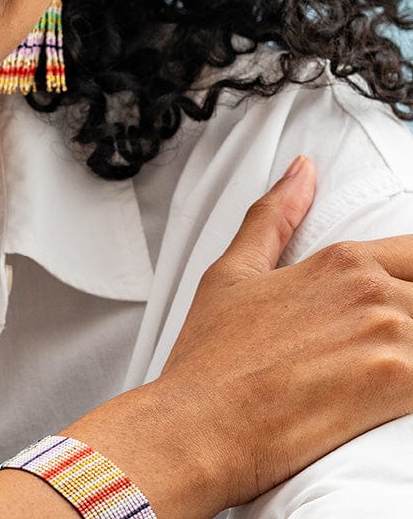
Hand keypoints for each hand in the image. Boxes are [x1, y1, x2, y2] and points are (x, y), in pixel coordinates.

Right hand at [151, 155, 412, 512]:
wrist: (201, 424)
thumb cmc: (212, 356)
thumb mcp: (234, 271)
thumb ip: (274, 217)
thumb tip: (302, 170)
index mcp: (341, 261)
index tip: (399, 308)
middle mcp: (372, 292)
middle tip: (383, 340)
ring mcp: (390, 337)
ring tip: (387, 370)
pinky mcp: (398, 386)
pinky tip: (395, 391)